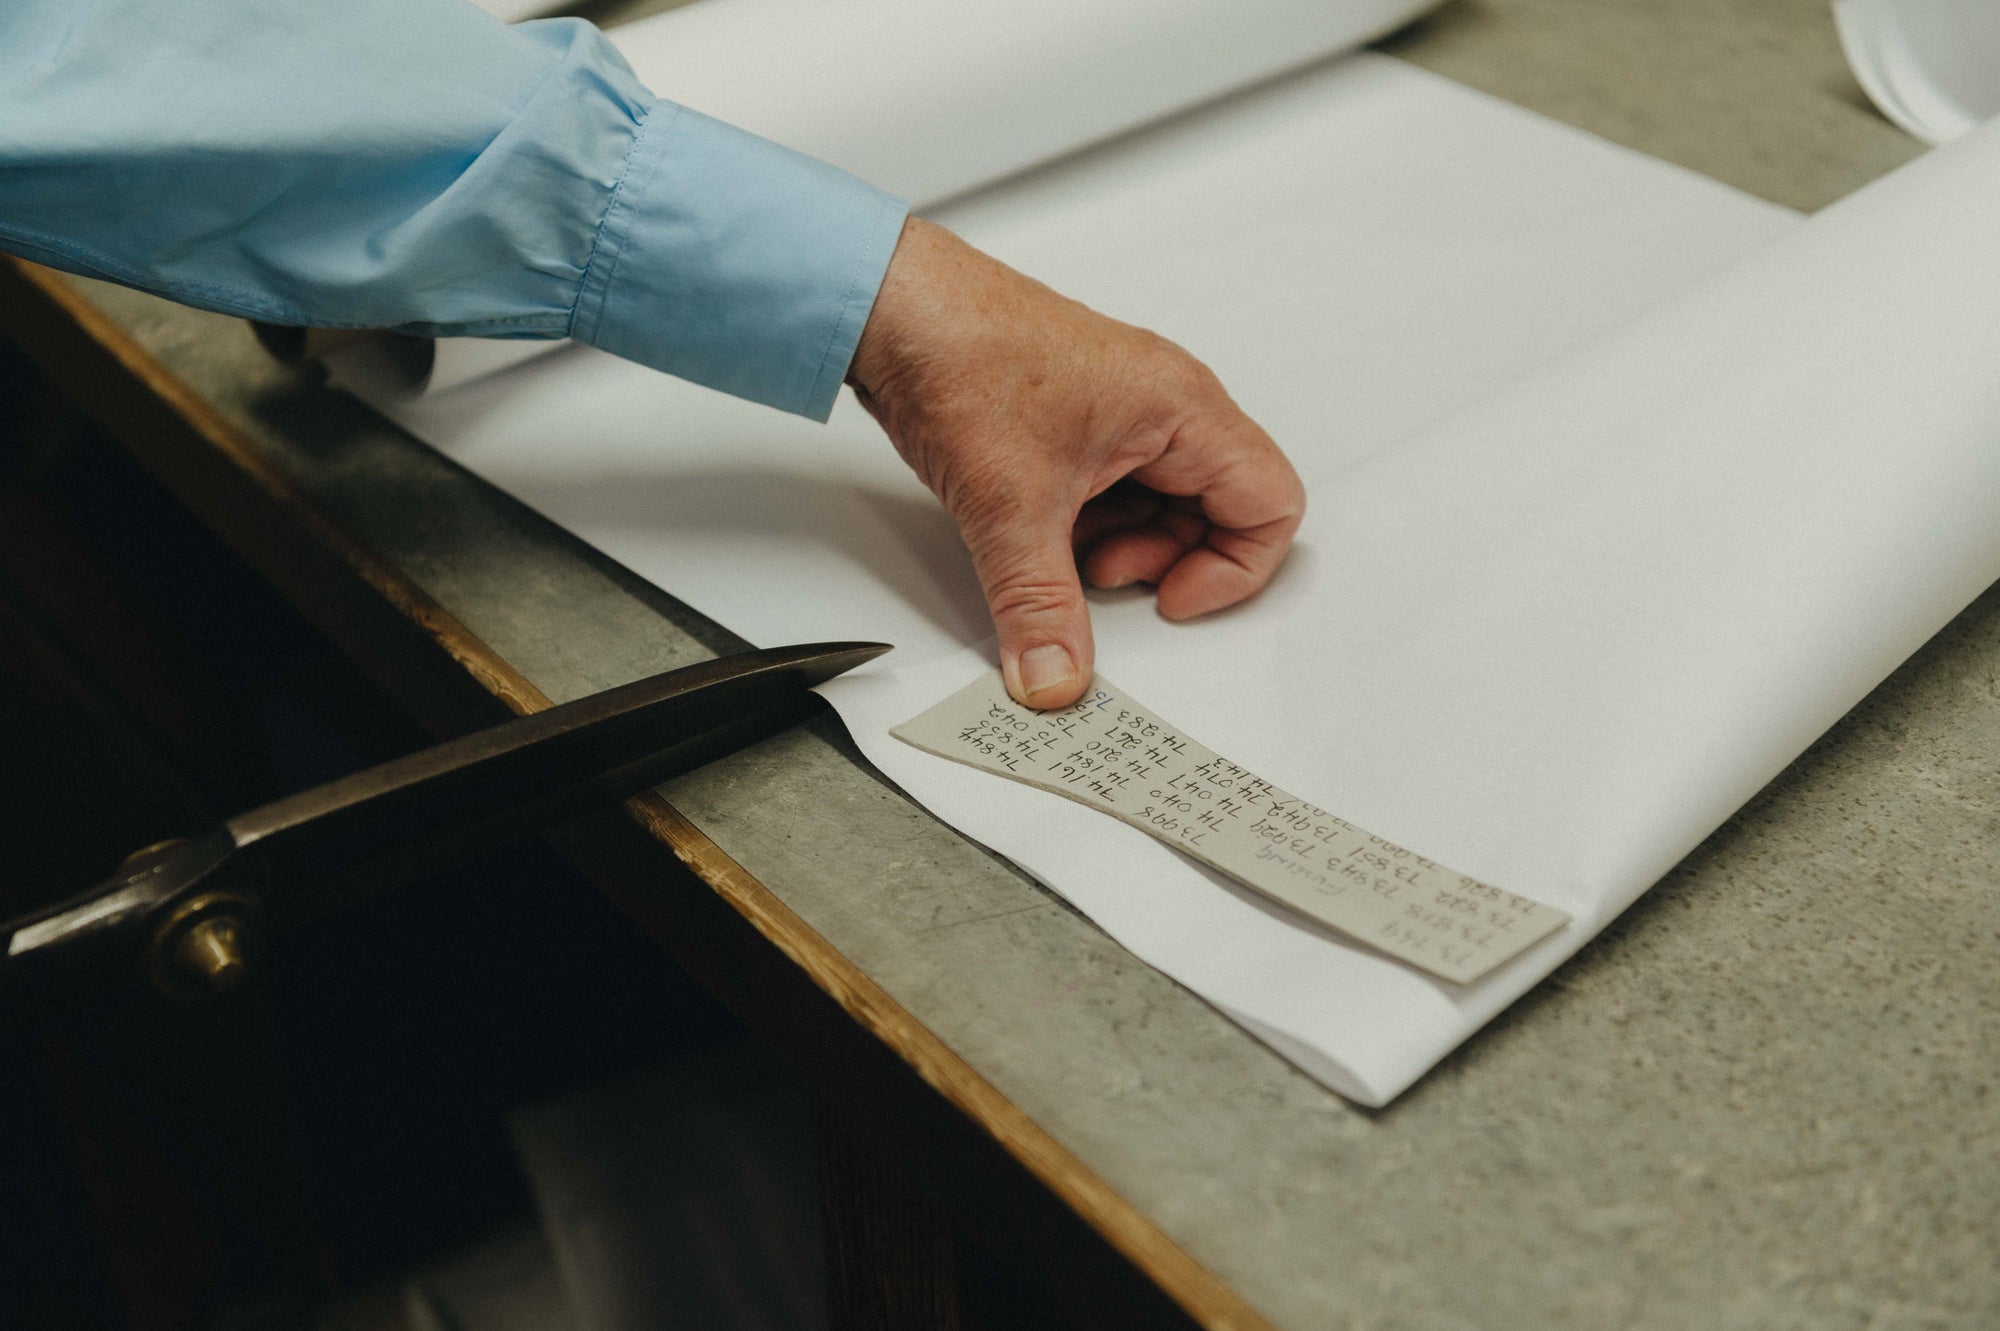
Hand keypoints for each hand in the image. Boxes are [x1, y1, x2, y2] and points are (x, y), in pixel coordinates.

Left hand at [847, 217, 1305, 708]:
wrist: (891, 305)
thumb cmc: (962, 352)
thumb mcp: (1009, 507)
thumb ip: (1038, 607)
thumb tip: (1055, 673)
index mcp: (1181, 407)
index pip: (1271, 505)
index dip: (1233, 572)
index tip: (1170, 600)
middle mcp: (1164, 403)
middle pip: (1218, 511)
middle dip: (1162, 561)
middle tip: (1097, 577)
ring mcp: (1123, 410)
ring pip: (1161, 504)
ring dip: (1118, 546)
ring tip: (1057, 551)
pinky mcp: (1079, 419)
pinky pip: (1114, 488)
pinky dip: (1085, 524)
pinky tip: (1033, 528)